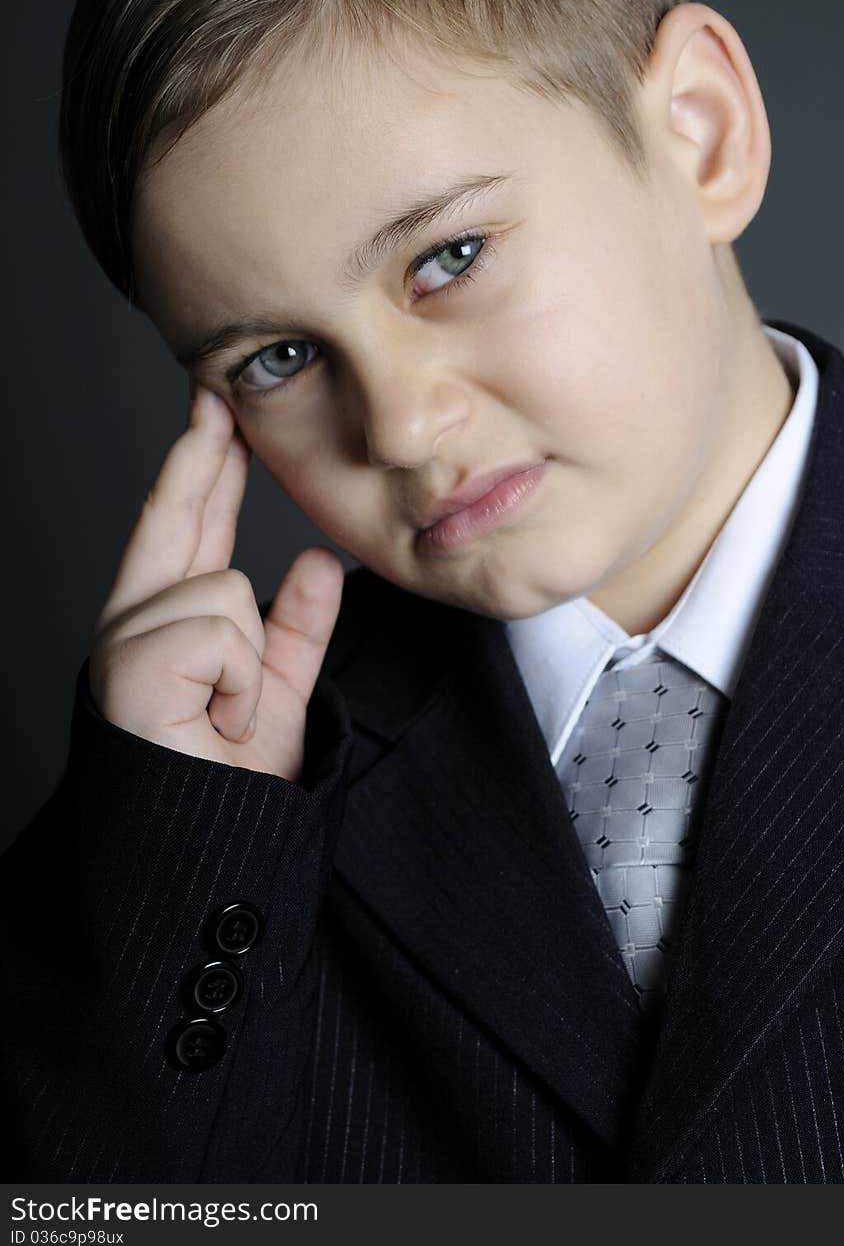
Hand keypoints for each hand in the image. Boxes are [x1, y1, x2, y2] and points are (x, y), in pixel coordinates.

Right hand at [88, 383, 343, 779]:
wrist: (216, 857)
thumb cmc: (234, 784)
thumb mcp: (279, 693)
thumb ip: (296, 628)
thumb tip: (317, 563)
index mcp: (171, 622)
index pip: (188, 528)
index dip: (204, 468)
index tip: (218, 415)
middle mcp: (136, 622)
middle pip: (173, 515)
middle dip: (199, 452)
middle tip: (213, 389)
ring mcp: (123, 642)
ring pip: (224, 585)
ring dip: (248, 663)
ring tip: (227, 719)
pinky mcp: (126, 666)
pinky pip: (217, 628)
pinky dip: (238, 684)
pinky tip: (216, 722)